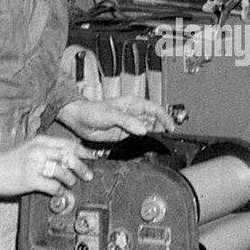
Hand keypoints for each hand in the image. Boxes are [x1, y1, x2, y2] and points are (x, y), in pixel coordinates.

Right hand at [0, 135, 97, 197]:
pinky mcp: (30, 179)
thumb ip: (45, 151)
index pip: (68, 144)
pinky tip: (60, 193)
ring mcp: (34, 164)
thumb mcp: (28, 149)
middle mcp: (39, 150)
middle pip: (69, 156)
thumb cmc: (7, 160)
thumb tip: (65, 159)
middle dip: (81, 167)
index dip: (82, 152)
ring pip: (63, 171)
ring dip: (70, 180)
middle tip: (87, 175)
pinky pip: (53, 185)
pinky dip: (60, 190)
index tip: (91, 158)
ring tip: (69, 184)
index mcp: (40, 141)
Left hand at [56, 97, 175, 142]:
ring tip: (160, 143)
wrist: (78, 120)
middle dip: (162, 127)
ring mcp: (129, 124)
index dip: (165, 118)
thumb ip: (128, 122)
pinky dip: (145, 142)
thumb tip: (143, 130)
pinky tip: (149, 146)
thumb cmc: (91, 110)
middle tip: (168, 138)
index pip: (155, 109)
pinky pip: (138, 138)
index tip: (171, 128)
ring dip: (154, 135)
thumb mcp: (111, 114)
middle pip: (154, 120)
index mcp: (132, 103)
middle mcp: (133, 113)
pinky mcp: (124, 135)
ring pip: (148, 129)